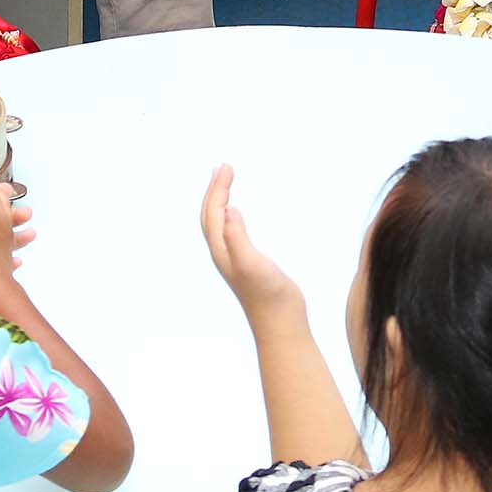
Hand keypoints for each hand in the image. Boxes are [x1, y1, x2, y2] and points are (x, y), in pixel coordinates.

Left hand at [198, 165, 303, 323]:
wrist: (281, 324)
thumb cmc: (268, 295)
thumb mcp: (252, 263)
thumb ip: (238, 238)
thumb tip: (228, 209)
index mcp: (222, 250)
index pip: (213, 212)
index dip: (218, 189)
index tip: (226, 167)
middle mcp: (224, 254)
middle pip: (211, 216)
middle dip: (215, 190)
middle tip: (223, 167)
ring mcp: (235, 260)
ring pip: (219, 224)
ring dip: (219, 202)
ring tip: (225, 184)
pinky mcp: (247, 265)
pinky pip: (232, 233)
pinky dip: (231, 217)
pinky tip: (238, 216)